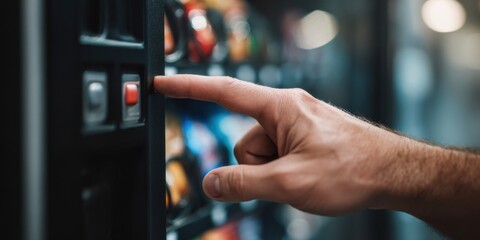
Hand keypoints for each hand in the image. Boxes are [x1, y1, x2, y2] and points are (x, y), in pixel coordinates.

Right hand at [155, 74, 400, 215]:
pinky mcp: (303, 140)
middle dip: (258, 168)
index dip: (187, 88)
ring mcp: (295, 126)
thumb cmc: (353, 169)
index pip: (223, 92)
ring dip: (274, 174)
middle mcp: (286, 111)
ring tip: (306, 177)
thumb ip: (244, 184)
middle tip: (291, 177)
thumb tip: (211, 184)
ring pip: (260, 156)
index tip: (161, 83)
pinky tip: (310, 178)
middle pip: (244, 142)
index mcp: (280, 107)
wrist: (395, 174)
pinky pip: (277, 158)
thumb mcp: (290, 182)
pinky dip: (285, 174)